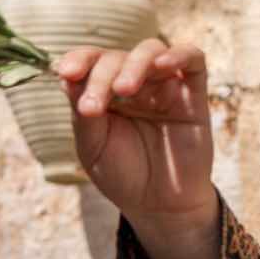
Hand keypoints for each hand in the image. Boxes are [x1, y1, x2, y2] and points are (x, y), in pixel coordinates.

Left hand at [56, 39, 221, 258]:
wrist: (160, 207)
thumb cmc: (124, 175)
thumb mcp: (93, 146)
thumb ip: (82, 112)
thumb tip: (66, 75)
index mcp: (106, 92)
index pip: (91, 61)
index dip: (78, 59)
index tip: (66, 73)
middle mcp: (135, 84)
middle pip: (116, 57)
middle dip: (100, 78)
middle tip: (93, 108)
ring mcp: (164, 87)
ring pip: (150, 51)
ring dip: (133, 64)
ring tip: (124, 90)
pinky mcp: (193, 95)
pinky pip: (193, 59)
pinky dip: (178, 55)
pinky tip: (163, 64)